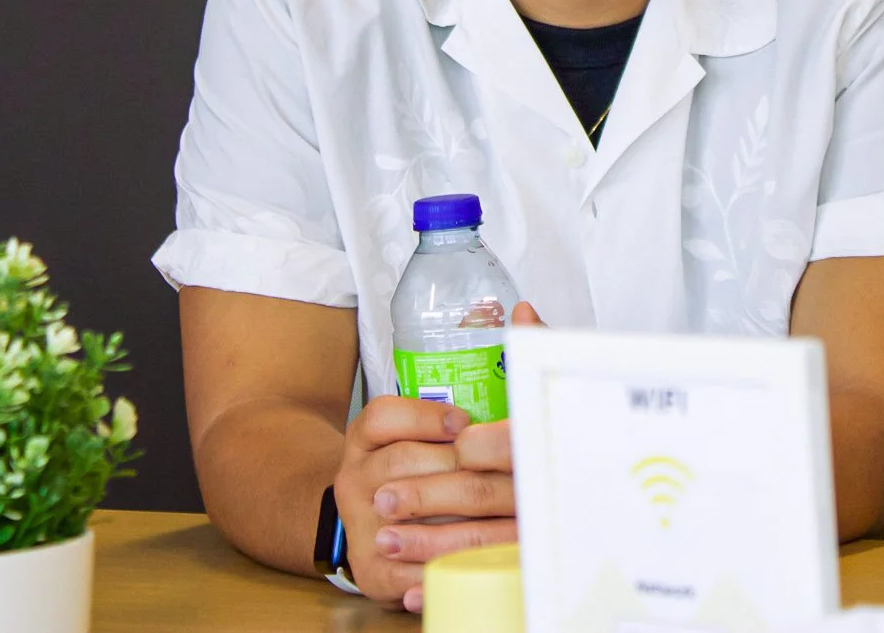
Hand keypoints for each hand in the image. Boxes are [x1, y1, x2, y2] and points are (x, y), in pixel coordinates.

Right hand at [335, 303, 543, 610]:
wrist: (361, 522)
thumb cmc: (415, 462)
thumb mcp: (429, 419)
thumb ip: (478, 370)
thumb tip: (526, 312)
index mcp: (368, 436)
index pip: (383, 416)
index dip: (425, 418)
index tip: (465, 423)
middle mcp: (357, 476)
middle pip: (403, 465)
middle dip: (463, 473)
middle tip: (514, 476)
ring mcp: (362, 524)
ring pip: (409, 519)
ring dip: (461, 522)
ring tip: (508, 520)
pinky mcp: (374, 570)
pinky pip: (404, 572)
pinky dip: (438, 570)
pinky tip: (469, 566)